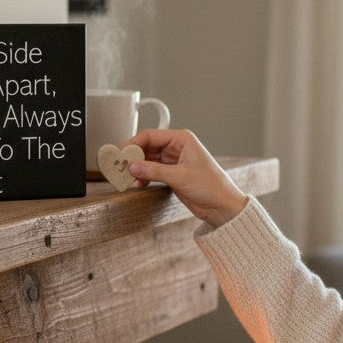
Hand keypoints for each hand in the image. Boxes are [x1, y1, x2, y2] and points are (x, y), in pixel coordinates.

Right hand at [127, 128, 246, 227]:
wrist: (222, 206)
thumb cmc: (211, 186)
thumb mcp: (179, 176)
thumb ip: (153, 171)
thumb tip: (132, 167)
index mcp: (181, 139)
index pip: (150, 136)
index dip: (133, 144)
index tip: (120, 154)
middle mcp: (176, 147)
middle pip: (147, 147)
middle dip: (133, 157)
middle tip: (119, 167)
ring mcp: (173, 161)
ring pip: (147, 160)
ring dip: (137, 168)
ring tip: (127, 177)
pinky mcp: (172, 174)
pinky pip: (152, 171)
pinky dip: (144, 176)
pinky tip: (139, 184)